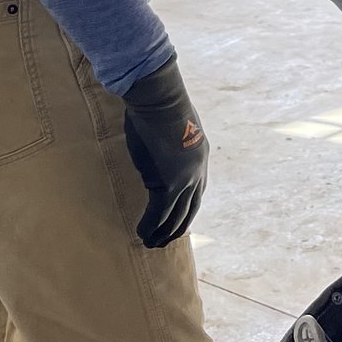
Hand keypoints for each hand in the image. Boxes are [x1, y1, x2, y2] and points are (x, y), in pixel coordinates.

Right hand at [117, 59, 207, 247]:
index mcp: (200, 156)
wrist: (160, 98)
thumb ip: (170, 140)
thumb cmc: (160, 102)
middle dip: (178, 227)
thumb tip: (156, 140)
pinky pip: (159, 213)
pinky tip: (141, 234)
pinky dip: (150, 226)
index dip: (187, 208)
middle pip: (190, 208)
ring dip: (162, 232)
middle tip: (166, 240)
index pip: (197, 190)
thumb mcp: (172, 123)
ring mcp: (185, 180)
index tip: (179, 220)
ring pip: (175, 215)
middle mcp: (197, 172)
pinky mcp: (169, 184)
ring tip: (150, 244)